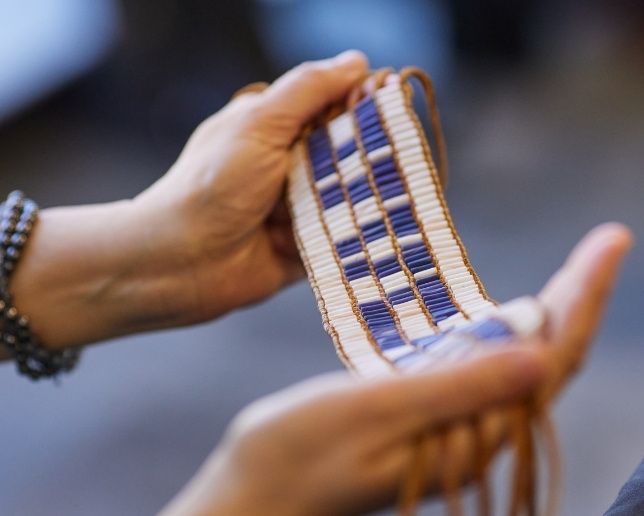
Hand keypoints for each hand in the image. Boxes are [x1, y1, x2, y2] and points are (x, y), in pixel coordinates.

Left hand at [7, 51, 368, 351]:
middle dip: (370, 156)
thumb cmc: (212, 186)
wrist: (183, 262)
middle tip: (394, 159)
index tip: (396, 104)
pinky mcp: (309, 245)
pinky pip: (346, 237)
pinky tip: (368, 232)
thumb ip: (308, 90)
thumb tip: (356, 61)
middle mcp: (290, 164)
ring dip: (361, 199)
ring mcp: (300, 207)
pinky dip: (356, 235)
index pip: (333, 105)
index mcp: (276, 126)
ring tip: (376, 200)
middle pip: (351, 152)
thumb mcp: (260, 123)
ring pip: (353, 195)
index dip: (366, 104)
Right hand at [49, 223, 630, 515]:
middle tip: (607, 242)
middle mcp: (476, 440)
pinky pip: (483, 372)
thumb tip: (537, 354)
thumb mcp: (376, 410)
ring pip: (519, 366)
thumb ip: (459, 386)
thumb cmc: (297, 455)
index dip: (585, 299)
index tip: (611, 242)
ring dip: (549, 316)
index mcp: (473, 440)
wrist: (250, 500)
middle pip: (546, 362)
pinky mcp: (430, 423)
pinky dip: (502, 333)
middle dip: (579, 300)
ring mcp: (454, 433)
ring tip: (579, 268)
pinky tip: (509, 310)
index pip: (551, 362)